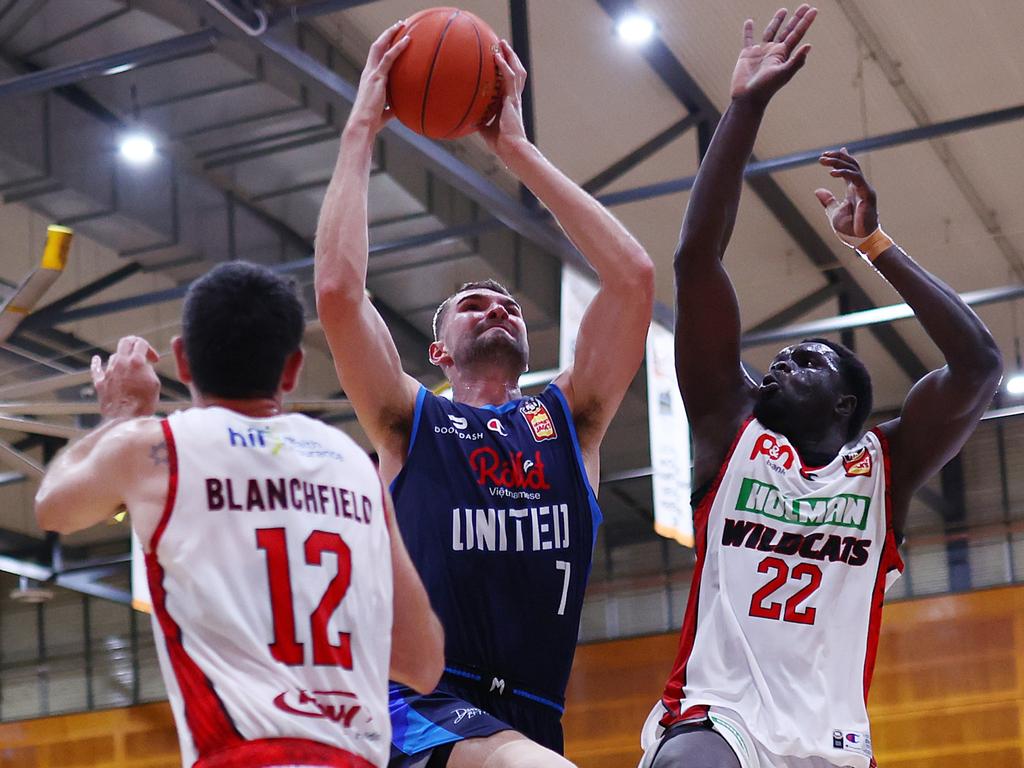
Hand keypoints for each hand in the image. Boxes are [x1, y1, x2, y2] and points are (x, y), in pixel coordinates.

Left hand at [92, 336, 160, 419]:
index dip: (150, 349)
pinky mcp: (100, 383)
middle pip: (125, 342)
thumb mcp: (155, 383)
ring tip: (130, 369)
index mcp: (136, 362)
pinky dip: (97, 363)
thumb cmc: (144, 403)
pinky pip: (96, 369)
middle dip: (134, 343)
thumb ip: (148, 370)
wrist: (127, 419)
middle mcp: (120, 363)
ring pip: (114, 357)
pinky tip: (96, 359)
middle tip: (139, 349)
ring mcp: (108, 372)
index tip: (153, 359)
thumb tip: (142, 366)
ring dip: (123, 359)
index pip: (141, 343)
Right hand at [346, 21, 410, 135]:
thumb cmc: (372, 122)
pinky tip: (407, 40)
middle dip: (386, 34)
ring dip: (391, 34)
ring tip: (402, 25)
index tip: (392, 39)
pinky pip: (389, 58)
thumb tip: (401, 111)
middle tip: (398, 26)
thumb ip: (391, 109)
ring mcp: (372, 73)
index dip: (383, 46)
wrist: (363, 124)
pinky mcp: (377, 77)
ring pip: (380, 46)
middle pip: (376, 47)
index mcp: (368, 79)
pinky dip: (398, 48)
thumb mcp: (384, 113)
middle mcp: (368, 72)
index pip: (375, 58)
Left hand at [479, 40, 529, 161]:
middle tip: (502, 45)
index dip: (508, 70)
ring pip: (516, 71)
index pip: (511, 83)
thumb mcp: (486, 130)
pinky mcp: (512, 100)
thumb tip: (466, 118)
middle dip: (511, 57)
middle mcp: (514, 99)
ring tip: (502, 44)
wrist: (510, 149)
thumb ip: (479, 122)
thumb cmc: (500, 145)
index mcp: (510, 104)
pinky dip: (504, 66)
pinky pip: (509, 78)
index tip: (500, 59)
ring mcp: (515, 98)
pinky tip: (497, 57)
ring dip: (510, 56)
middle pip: (517, 72)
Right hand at [731, 5, 816, 105]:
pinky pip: (748, 39)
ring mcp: (761, 52)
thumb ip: (796, 61)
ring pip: (770, 32)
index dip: (805, 22)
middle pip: (787, 31)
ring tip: (783, 10)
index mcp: (784, 54)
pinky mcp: (747, 55)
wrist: (747, 99)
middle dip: (796, 18)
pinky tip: (750, 22)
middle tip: (805, 5)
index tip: (813, 10)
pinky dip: (748, 31)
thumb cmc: (766, 88)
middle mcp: (774, 52)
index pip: (797, 34)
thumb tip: (809, 45)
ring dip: (777, 22)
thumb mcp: (783, 74)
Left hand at [815, 149, 878, 238]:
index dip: (840, 159)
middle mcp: (860, 187)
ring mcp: (865, 189)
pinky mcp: (867, 194)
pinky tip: (832, 173)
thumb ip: (828, 200)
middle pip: (851, 165)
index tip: (828, 153)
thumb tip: (818, 190)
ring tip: (824, 161)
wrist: (860, 240)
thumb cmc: (850, 228)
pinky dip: (844, 174)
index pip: (848, 170)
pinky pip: (856, 179)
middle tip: (822, 156)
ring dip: (838, 163)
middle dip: (837, 158)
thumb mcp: (834, 212)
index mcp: (853, 190)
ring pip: (853, 168)